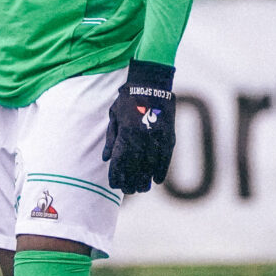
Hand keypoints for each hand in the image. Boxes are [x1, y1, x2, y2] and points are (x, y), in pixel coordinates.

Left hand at [103, 60, 176, 193]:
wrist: (151, 84)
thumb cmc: (128, 100)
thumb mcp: (114, 116)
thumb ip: (111, 138)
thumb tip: (106, 158)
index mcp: (126, 133)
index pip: (120, 161)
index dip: (117, 175)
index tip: (115, 185)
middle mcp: (142, 138)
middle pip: (135, 167)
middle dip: (131, 181)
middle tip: (129, 191)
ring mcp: (157, 138)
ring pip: (151, 166)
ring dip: (146, 180)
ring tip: (142, 189)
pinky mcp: (169, 137)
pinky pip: (165, 159)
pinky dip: (161, 170)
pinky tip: (157, 180)